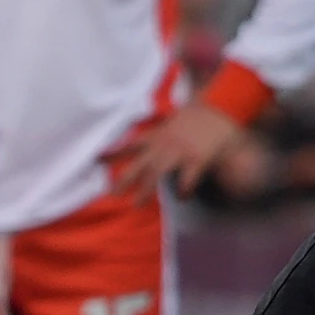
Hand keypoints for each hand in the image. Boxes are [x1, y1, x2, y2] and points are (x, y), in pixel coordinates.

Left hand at [106, 99, 242, 196]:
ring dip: (145, 190)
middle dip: (124, 179)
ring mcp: (180, 151)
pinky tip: (181, 197)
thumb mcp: (172, 122)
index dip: (112, 153)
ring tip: (136, 204)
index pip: (130, 144)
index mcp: (158, 135)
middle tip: (112, 194)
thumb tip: (146, 147)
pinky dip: (182, 190)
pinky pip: (186, 179)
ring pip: (156, 173)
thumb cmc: (196, 118)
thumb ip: (159, 134)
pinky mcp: (197, 158)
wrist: (220, 110)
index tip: (95, 161)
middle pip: (140, 163)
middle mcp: (165, 143)